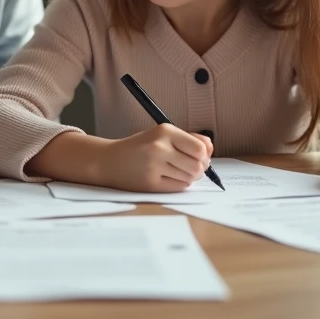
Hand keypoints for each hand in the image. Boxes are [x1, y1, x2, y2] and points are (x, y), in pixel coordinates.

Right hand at [96, 124, 212, 192]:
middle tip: (191, 167)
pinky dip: (179, 184)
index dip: (204, 155)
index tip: (199, 156)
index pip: (200, 147)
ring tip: (176, 171)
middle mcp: (159, 147)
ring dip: (188, 177)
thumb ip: (187, 139)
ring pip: (190, 178)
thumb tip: (210, 147)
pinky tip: (168, 178)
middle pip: (198, 165)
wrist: (109, 161)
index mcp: (164, 131)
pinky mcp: (151, 183)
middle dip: (200, 169)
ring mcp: (154, 166)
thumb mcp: (161, 135)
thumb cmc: (139, 148)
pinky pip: (179, 187)